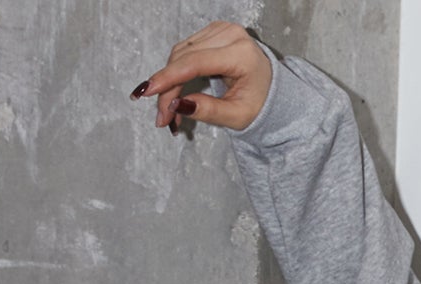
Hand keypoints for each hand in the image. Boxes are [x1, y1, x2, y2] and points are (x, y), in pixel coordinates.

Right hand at [130, 20, 272, 134]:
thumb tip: (177, 105)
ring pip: (180, 53)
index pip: (196, 62)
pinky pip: (185, 51)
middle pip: (184, 58)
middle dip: (167, 88)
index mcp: (241, 54)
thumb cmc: (259, 104)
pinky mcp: (212, 32)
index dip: (169, 77)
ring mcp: (220, 30)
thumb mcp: (238, 116)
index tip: (148, 92)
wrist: (272, 91)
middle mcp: (230, 35)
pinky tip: (175, 92)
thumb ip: (209, 111)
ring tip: (168, 110)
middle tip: (161, 116)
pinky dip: (176, 72)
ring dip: (169, 82)